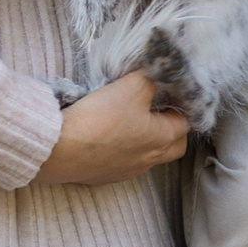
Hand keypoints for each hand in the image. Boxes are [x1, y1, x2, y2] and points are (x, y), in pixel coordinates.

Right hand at [30, 71, 189, 186]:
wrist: (60, 150)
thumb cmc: (101, 117)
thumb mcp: (132, 86)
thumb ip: (152, 76)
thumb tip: (162, 69)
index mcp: (162, 139)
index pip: (187, 121)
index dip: (182, 104)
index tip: (171, 91)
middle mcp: (149, 160)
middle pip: (174, 146)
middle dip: (172, 127)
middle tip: (158, 108)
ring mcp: (126, 172)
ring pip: (148, 156)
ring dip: (146, 140)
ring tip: (132, 120)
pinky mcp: (104, 177)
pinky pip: (123, 164)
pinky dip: (123, 151)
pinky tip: (108, 137)